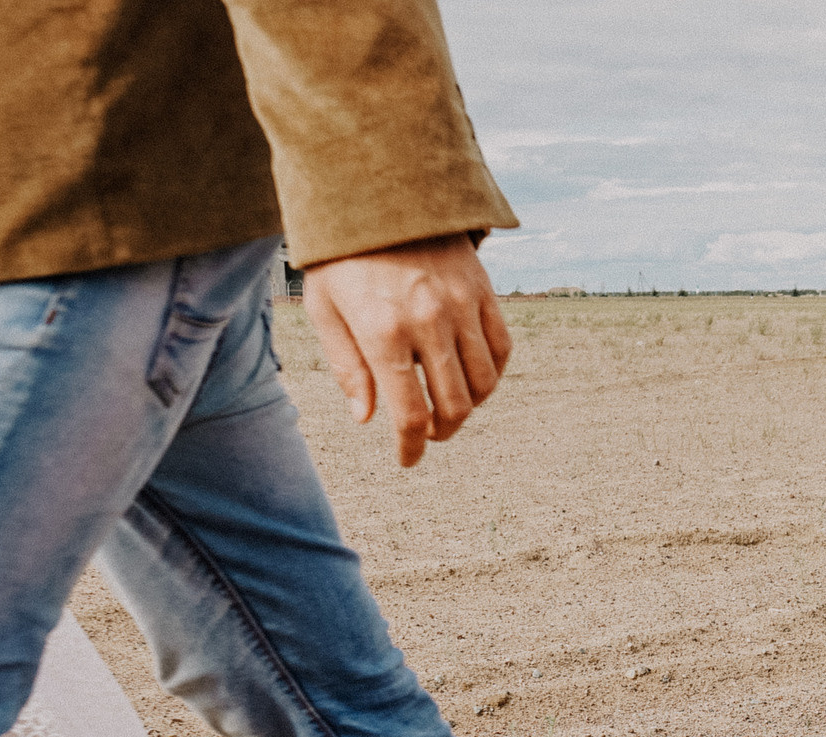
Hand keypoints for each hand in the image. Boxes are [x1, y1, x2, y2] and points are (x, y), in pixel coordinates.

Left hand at [303, 234, 512, 466]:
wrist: (379, 188)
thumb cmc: (341, 253)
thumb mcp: (325, 308)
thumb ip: (347, 366)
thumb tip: (368, 418)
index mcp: (383, 331)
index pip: (409, 413)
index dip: (411, 447)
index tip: (408, 460)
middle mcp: (428, 321)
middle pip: (453, 406)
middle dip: (442, 432)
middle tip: (428, 433)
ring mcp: (461, 305)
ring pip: (483, 383)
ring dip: (468, 407)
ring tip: (449, 406)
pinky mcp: (482, 290)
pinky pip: (501, 348)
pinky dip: (491, 374)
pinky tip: (471, 376)